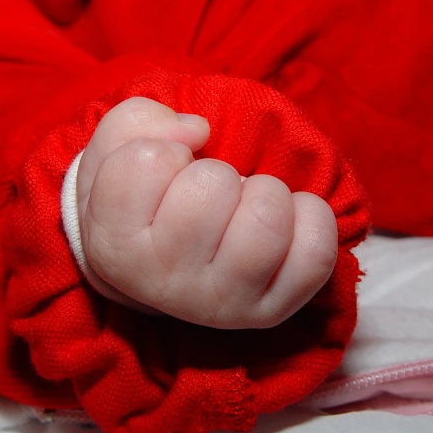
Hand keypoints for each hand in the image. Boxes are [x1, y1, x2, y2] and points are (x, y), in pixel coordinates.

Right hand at [76, 97, 337, 328]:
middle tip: (207, 195)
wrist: (162, 265)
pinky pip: (316, 252)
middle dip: (216, 172)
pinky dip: (311, 219)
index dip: (164, 150)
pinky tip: (285, 223)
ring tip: (246, 207)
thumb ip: (138, 121)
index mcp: (116, 247)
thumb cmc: (143, 198)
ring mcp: (222, 305)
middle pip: (213, 186)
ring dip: (265, 194)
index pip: (147, 162)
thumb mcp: (117, 152)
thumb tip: (198, 131)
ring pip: (267, 220)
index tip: (166, 172)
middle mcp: (165, 284)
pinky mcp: (272, 311)